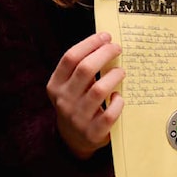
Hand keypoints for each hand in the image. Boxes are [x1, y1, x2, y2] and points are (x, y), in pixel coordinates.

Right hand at [47, 32, 125, 159]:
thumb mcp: (71, 86)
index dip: (90, 44)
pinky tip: (118, 97)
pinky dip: (118, 103)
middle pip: (85, 69)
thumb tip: (106, 42)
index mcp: (56, 85)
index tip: (106, 36)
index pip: (70, 58)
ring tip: (120, 72)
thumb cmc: (77, 103)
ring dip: (114, 76)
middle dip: (104, 54)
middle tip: (117, 48)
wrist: (73, 139)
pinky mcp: (93, 132)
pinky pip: (109, 114)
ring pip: (99, 90)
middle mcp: (64, 100)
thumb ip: (82, 68)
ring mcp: (78, 117)